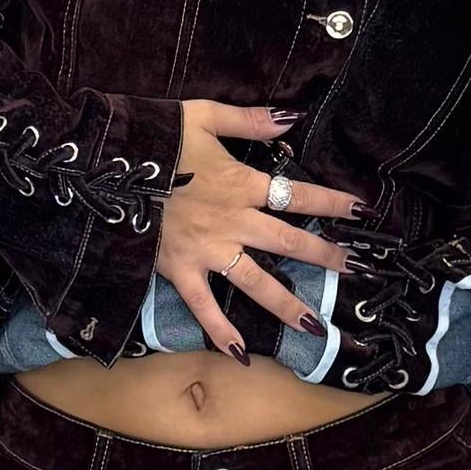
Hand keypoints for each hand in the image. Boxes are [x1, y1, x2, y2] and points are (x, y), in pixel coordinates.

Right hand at [158, 100, 360, 352]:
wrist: (106, 167)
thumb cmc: (154, 137)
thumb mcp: (202, 115)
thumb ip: (249, 120)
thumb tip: (291, 118)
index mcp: (240, 184)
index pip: (299, 196)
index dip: (334, 203)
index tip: (363, 212)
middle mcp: (232, 222)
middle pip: (289, 243)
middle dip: (327, 256)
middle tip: (357, 270)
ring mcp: (207, 251)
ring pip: (256, 283)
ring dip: (288, 305)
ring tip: (316, 326)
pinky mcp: (179, 270)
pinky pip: (204, 306)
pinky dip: (220, 331)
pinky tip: (240, 354)